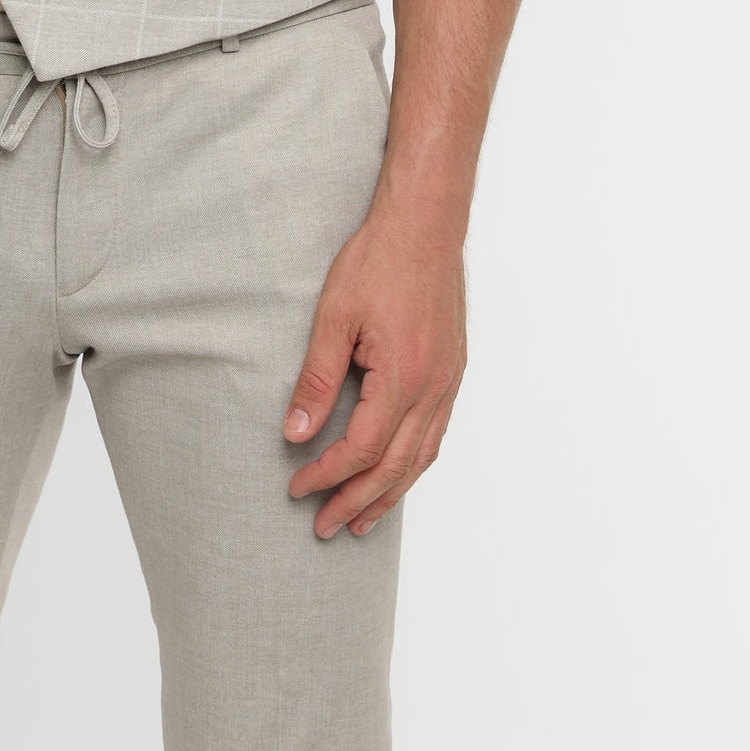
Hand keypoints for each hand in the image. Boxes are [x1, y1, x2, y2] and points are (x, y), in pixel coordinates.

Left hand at [282, 205, 467, 536]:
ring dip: (390, 494)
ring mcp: (448, 381)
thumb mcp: (334, 317)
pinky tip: (396, 472)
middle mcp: (433, 387)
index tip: (298, 488)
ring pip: (422, 457)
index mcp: (403, 377)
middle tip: (324, 527)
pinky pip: (436, 433)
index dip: (327, 475)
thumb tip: (296, 432)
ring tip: (361, 521)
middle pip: (394, 467)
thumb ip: (316, 379)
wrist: (425, 223)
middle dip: (357, 502)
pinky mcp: (453, 370)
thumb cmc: (379, 260)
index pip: (361, 449)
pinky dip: (413, 463)